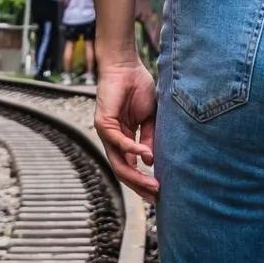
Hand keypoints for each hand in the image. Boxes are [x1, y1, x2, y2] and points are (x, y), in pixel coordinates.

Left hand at [94, 61, 158, 198]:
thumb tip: (151, 162)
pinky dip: (132, 150)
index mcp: (124, 139)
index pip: (131, 167)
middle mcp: (113, 140)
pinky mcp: (103, 122)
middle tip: (157, 197)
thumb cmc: (138, 88)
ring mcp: (106, 133)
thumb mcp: (150, 118)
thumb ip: (149, 139)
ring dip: (136, 175)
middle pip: (123, 171)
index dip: (143, 181)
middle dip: (140, 185)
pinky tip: (146, 156)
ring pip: (118, 163)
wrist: (126, 66)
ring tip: (154, 184)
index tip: (159, 193)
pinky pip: (118, 142)